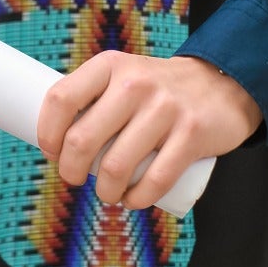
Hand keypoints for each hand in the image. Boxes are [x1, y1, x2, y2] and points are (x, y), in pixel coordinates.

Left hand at [35, 52, 262, 210]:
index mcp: (109, 65)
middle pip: (82, 139)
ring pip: (115, 166)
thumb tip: (55, 137)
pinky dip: (137, 200)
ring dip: (103, 192)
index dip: (47, 132)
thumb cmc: (156, 89)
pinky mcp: (191, 135)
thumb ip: (93, 96)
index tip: (50, 151)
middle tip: (73, 178)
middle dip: (69, 170)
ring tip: (106, 193)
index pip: (61, 98)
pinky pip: (155, 180)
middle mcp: (134, 83)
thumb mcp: (122, 75)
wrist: (219, 84)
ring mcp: (164, 108)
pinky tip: (131, 201)